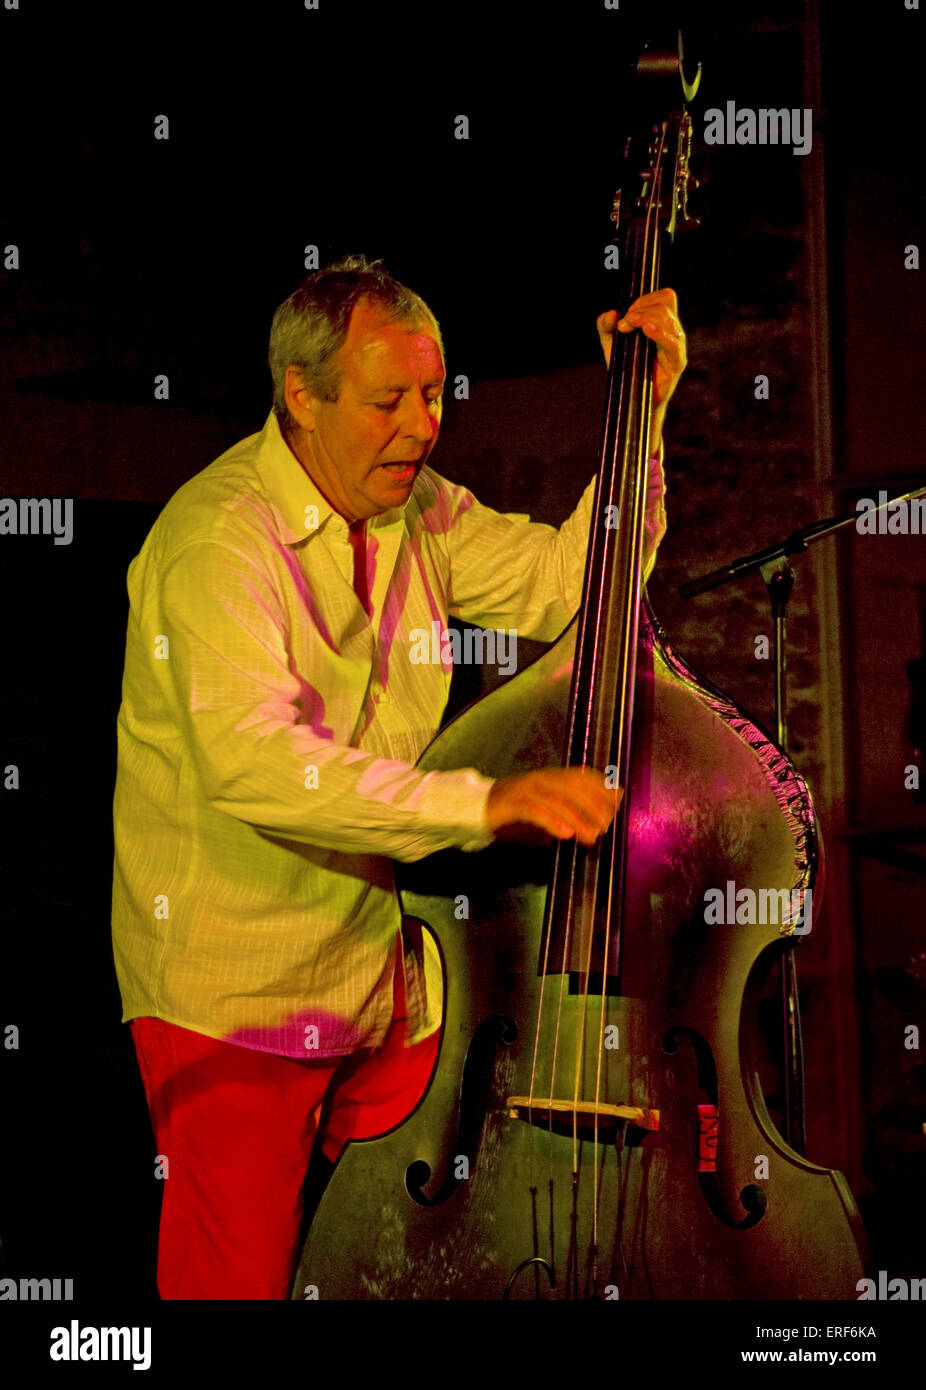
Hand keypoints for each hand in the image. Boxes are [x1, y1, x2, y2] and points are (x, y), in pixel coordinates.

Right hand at [486, 767, 621, 845]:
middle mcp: (540, 779)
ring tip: (591, 836)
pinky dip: (552, 822)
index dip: (601, 786)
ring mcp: (525, 789)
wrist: (475, 811)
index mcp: (550, 778)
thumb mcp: (547, 815)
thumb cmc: (515, 815)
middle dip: (593, 804)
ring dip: (577, 818)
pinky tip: (564, 834)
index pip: (580, 776)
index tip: (617, 800)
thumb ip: (570, 815)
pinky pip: (535, 811)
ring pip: (556, 799)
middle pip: (572, 786)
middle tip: (607, 824)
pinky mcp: (511, 804)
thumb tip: (598, 822)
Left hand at [596, 287, 686, 420]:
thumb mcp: (611, 345)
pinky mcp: (676, 363)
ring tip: (626, 328)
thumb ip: (605, 327)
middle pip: (665, 304)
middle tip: (623, 326)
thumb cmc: (626, 370)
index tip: (626, 315)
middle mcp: (672, 332)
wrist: (632, 399)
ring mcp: (676, 347)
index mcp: (662, 324)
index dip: (645, 299)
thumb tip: (611, 314)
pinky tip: (646, 330)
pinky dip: (659, 333)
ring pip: (668, 320)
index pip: (665, 297)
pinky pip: (673, 343)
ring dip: (644, 318)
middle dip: (640, 309)